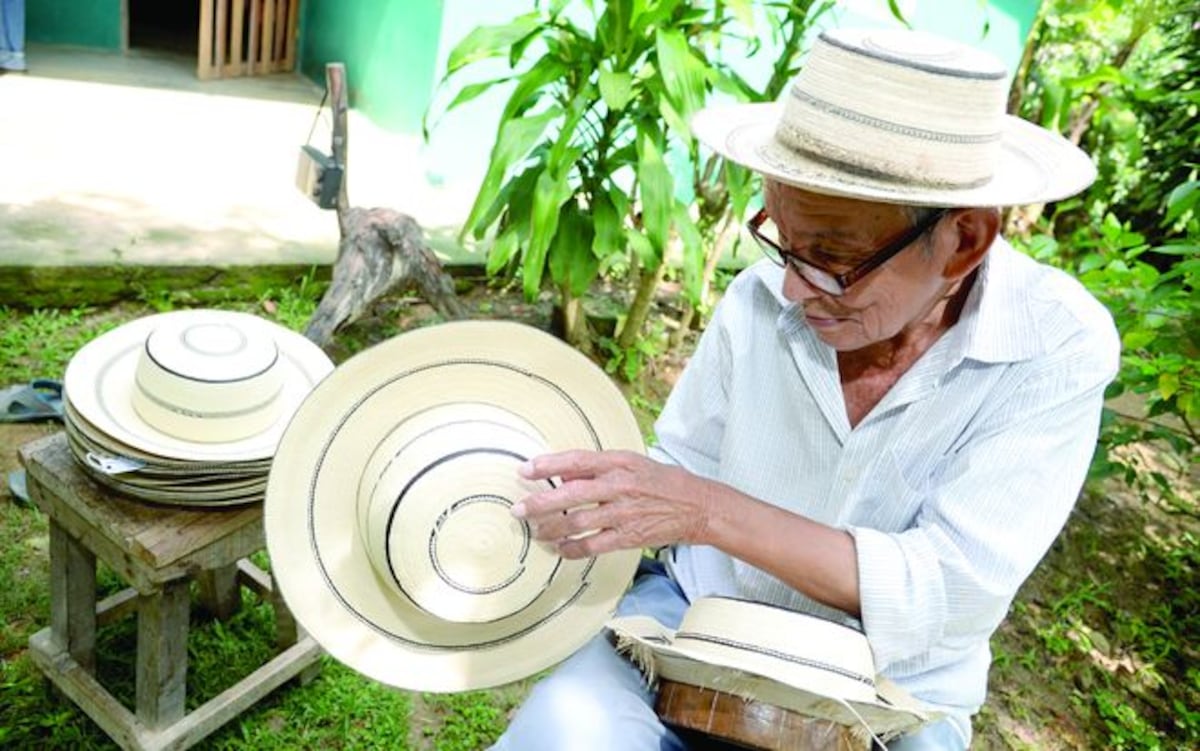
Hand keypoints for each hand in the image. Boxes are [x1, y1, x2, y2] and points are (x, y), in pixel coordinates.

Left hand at [512, 450, 712, 558]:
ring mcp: (624, 514)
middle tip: (518, 510)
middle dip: (540, 503)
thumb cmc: (662, 481)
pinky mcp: (629, 537)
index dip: (548, 465)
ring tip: (535, 532)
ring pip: (577, 522)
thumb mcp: (631, 463)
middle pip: (571, 494)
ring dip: (551, 529)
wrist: (697, 506)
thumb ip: (597, 468)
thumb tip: (563, 474)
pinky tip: (561, 549)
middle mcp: (619, 486)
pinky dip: (573, 549)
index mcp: (619, 463)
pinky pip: (593, 545)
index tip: (525, 469)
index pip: (577, 461)